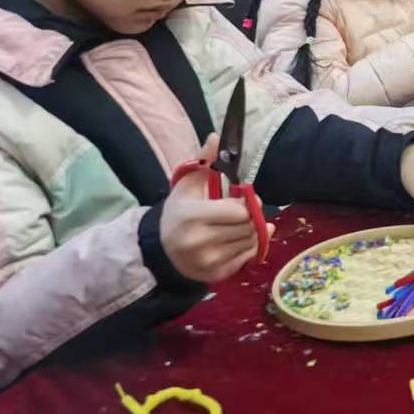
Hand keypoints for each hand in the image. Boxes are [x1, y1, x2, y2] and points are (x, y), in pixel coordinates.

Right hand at [159, 138, 274, 282]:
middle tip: (242, 212)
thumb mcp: (188, 184)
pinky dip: (248, 248)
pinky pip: (247, 259)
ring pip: (251, 243)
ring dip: (252, 232)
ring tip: (238, 225)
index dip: (247, 203)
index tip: (244, 197)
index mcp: (193, 217)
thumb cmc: (179, 212)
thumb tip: (216, 137)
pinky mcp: (215, 276)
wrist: (160, 249)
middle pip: (248, 227)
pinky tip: (236, 240)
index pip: (239, 211)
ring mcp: (208, 262)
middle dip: (251, 217)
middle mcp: (200, 242)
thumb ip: (205, 161)